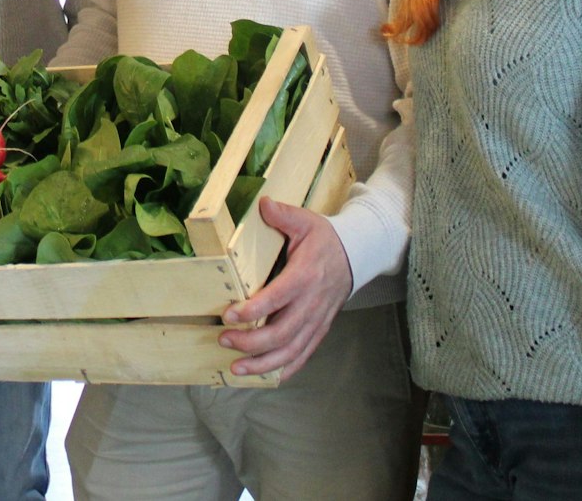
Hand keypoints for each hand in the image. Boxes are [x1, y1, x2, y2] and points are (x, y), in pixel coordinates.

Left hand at [219, 197, 352, 377]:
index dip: (253, 310)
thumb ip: (283, 215)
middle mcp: (312, 303)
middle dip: (251, 342)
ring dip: (263, 363)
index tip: (229, 314)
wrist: (357, 256)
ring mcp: (317, 320)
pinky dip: (284, 369)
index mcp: (305, 275)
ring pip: (291, 350)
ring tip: (236, 368)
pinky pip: (303, 355)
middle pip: (282, 333)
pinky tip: (264, 376)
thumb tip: (263, 204)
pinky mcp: (319, 330)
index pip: (278, 298)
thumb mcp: (306, 221)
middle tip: (224, 339)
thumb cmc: (325, 240)